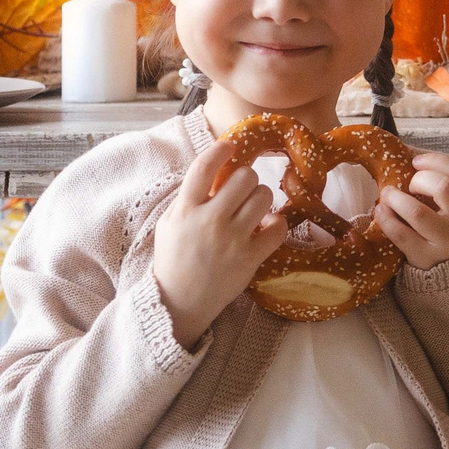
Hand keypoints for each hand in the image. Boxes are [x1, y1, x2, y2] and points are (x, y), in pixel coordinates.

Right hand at [151, 141, 286, 347]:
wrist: (180, 302)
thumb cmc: (174, 258)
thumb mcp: (170, 223)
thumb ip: (190, 198)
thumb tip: (215, 172)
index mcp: (186, 209)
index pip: (204, 167)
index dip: (221, 150)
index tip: (231, 146)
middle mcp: (210, 220)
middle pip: (244, 177)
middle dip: (247, 178)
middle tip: (242, 191)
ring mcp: (232, 239)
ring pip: (264, 196)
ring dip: (261, 198)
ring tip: (254, 209)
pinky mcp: (251, 257)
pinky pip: (278, 228)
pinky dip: (276, 224)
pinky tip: (266, 227)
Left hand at [376, 151, 448, 270]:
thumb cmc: (448, 230)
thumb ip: (439, 182)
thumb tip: (406, 150)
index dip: (435, 160)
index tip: (416, 161)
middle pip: (443, 187)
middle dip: (418, 179)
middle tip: (408, 184)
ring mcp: (445, 242)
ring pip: (418, 212)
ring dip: (396, 198)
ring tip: (387, 194)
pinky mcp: (425, 258)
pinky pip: (401, 234)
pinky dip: (386, 219)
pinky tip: (380, 211)